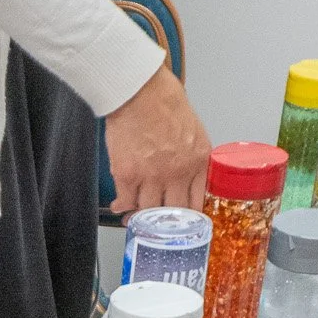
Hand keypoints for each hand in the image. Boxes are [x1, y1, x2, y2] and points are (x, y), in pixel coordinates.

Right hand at [106, 66, 209, 212]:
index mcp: (197, 160)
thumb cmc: (164, 101)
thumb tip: (185, 176)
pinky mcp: (127, 175)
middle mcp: (177, 172)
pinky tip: (120, 205)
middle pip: (173, 212)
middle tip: (158, 225)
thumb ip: (192, 157)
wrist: (139, 91)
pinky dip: (121, 206)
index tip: (183, 223)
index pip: (198, 202)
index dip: (189, 218)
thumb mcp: (193, 130)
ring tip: (136, 216)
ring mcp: (151, 176)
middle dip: (165, 222)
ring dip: (140, 215)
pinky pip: (124, 201)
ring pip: (147, 210)